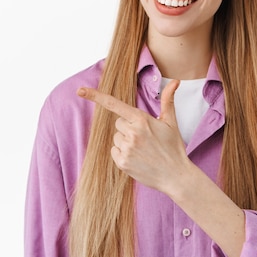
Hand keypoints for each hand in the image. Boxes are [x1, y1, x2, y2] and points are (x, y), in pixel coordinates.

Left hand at [76, 80, 191, 193]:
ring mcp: (126, 149)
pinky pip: (114, 151)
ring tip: (143, 150)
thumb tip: (176, 81)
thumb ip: (168, 99)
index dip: (95, 96)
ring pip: (116, 138)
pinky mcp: (122, 163)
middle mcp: (132, 133)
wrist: (176, 176)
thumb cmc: (173, 147)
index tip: (79, 91)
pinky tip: (138, 158)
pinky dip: (122, 154)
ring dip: (126, 141)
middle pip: (118, 123)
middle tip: (145, 138)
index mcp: (141, 119)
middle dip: (128, 128)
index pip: (114, 104)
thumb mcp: (171, 122)